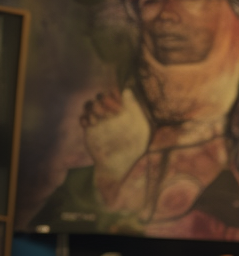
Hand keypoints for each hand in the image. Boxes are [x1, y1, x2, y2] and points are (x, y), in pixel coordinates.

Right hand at [80, 89, 150, 208]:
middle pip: (101, 97)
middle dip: (102, 102)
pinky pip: (82, 117)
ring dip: (91, 109)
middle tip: (107, 115)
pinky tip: (89, 126)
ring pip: (90, 104)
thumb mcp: (140, 128)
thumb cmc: (134, 148)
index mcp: (125, 111)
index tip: (118, 108)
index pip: (116, 94)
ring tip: (96, 121)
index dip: (114, 96)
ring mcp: (100, 121)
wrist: (118, 165)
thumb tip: (126, 90)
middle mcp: (112, 114)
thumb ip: (135, 109)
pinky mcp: (90, 129)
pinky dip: (83, 118)